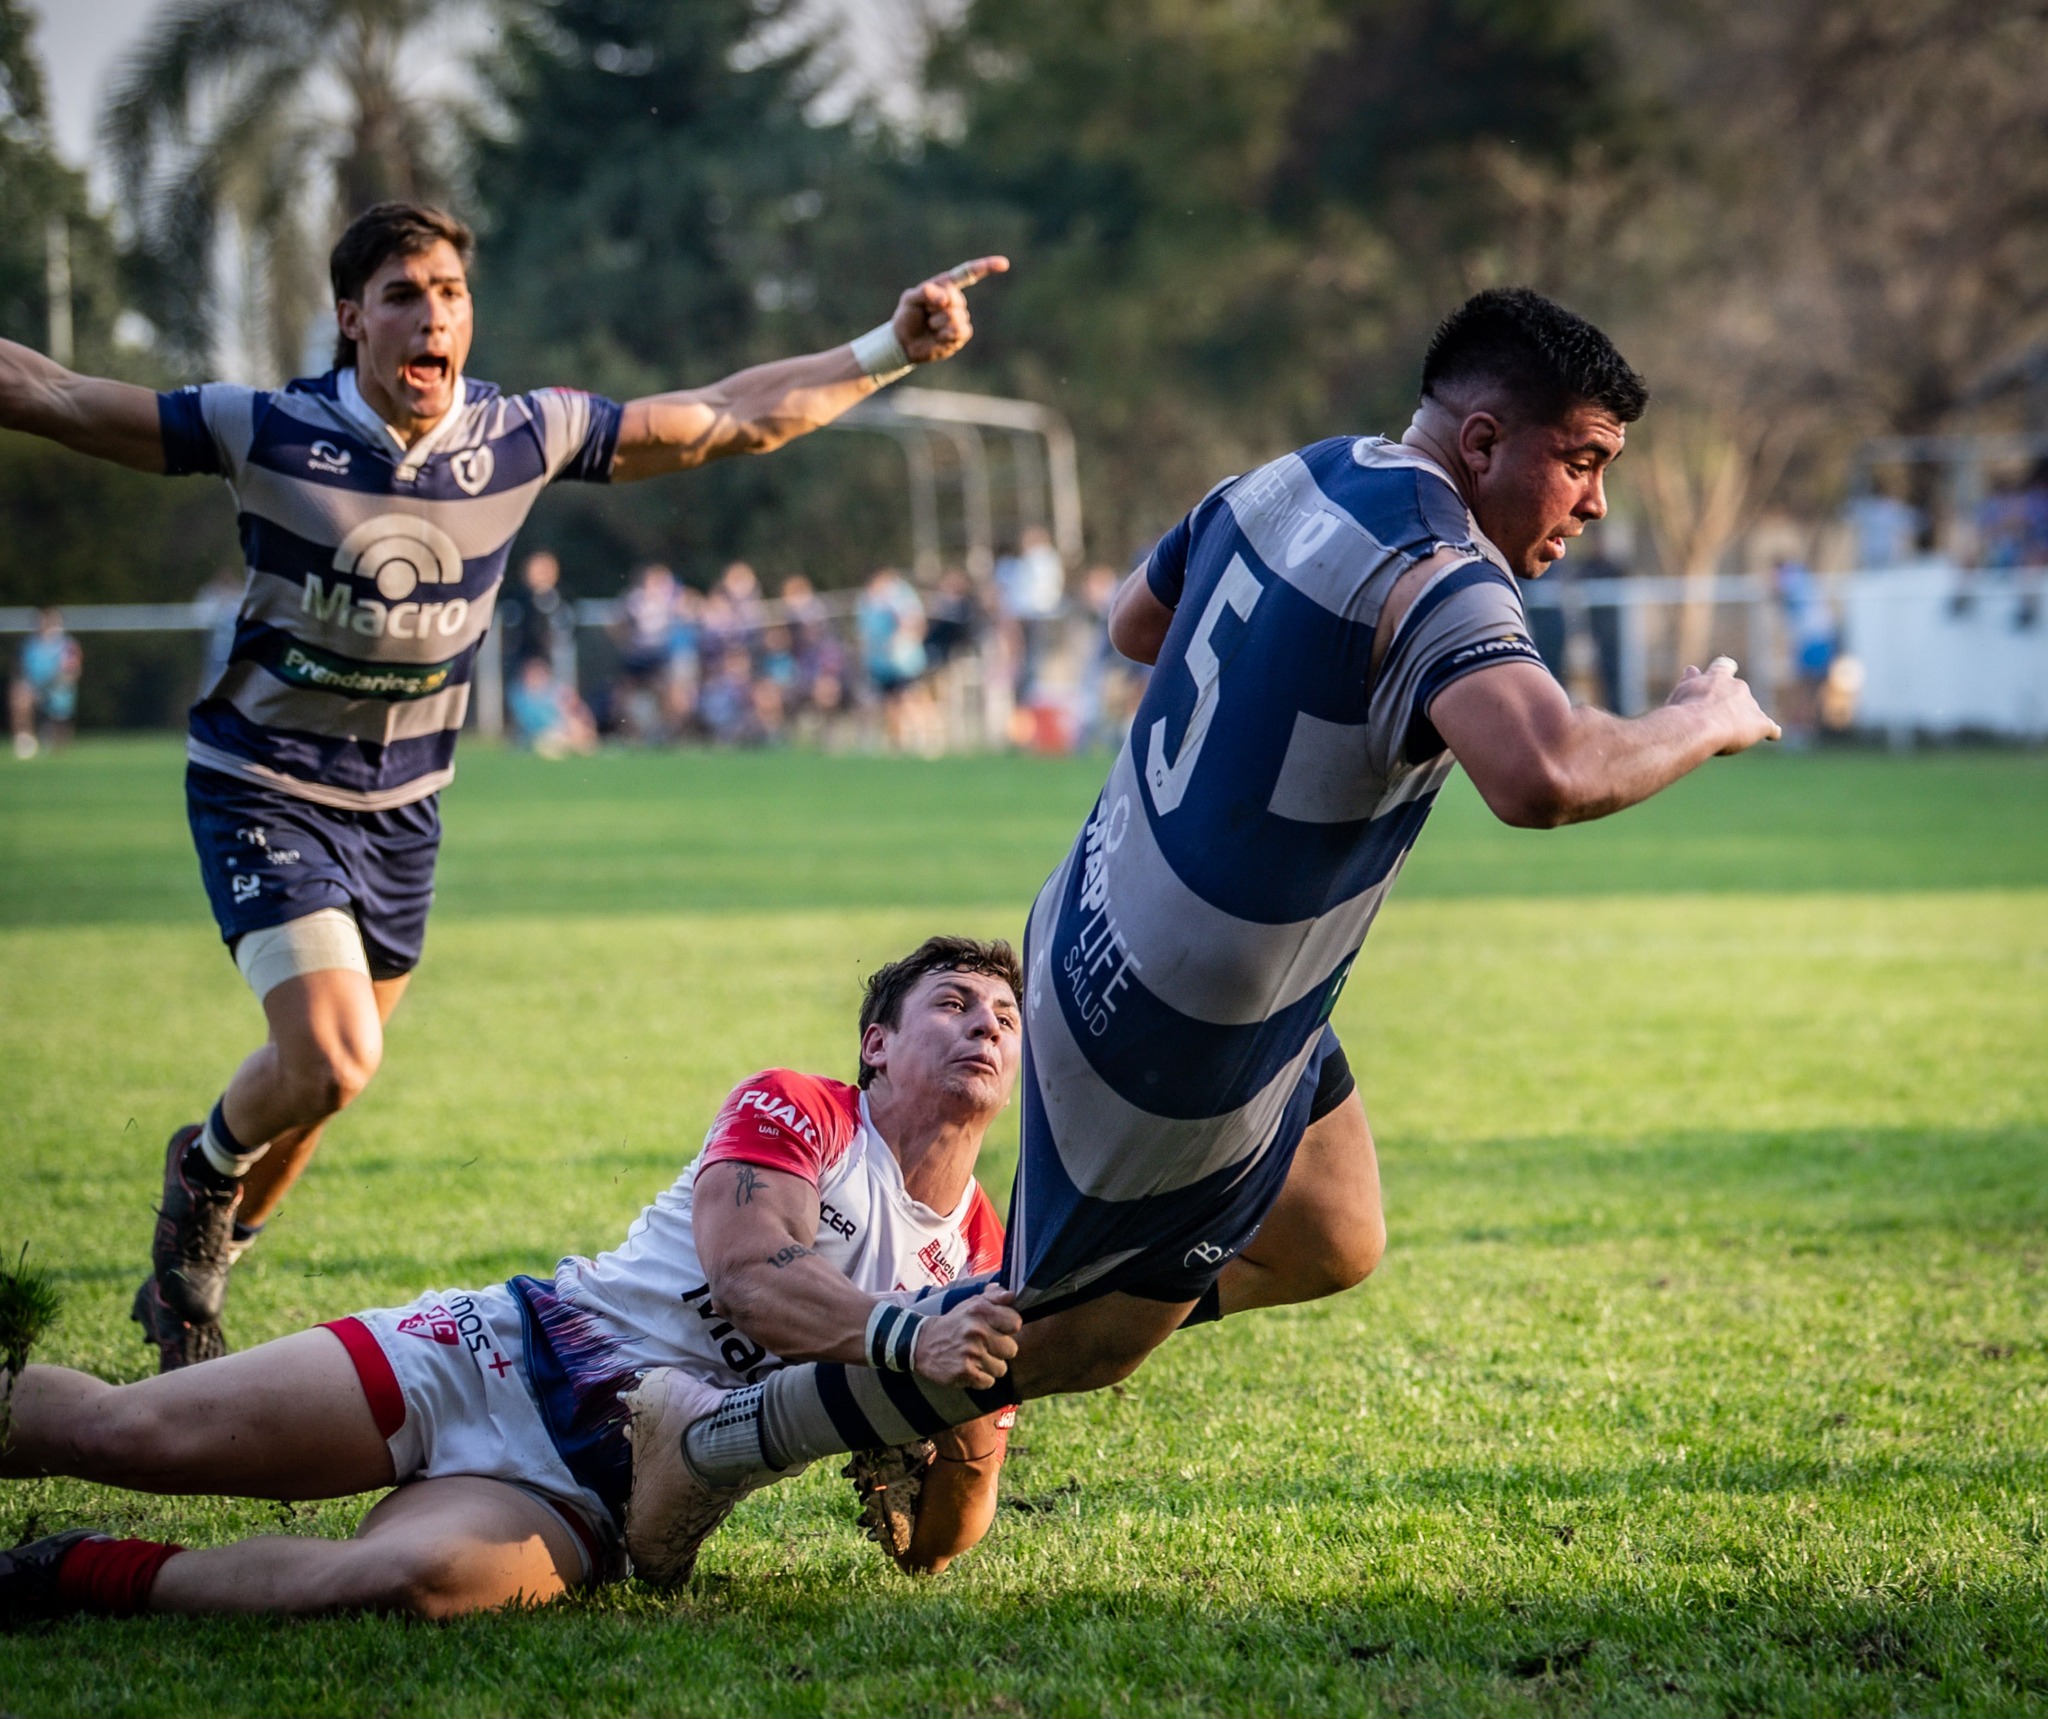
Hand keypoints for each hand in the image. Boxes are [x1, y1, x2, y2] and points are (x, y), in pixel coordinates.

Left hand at [891, 257, 1009, 364]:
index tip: (1004, 264)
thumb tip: (946, 299)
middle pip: (956, 300)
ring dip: (938, 323)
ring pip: (956, 317)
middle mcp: (957, 300)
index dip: (986, 267)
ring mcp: (961, 317)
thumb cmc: (908, 316)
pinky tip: (938, 336)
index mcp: (946, 285)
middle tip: (926, 313)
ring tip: (930, 326)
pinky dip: (946, 334)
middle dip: (936, 308)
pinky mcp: (962, 334)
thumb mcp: (910, 298)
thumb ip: (925, 292)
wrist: (906, 342)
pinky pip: (960, 331)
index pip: (969, 274)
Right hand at [913, 1287, 1020, 1388]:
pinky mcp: (965, 1372)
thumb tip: (1011, 1295)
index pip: (1015, 1323)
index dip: (1009, 1327)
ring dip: (990, 1366)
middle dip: (1000, 1350)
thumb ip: (995, 1296)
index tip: (999, 1328)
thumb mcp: (972, 1303)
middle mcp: (977, 1331)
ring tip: (976, 1357)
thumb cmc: (955, 1323)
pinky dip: (981, 1378)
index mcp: (980, 1310)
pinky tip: (970, 1368)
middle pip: (1011, 1349)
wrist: (923, 1343)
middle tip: (985, 1345)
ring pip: (1001, 1368)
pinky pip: (989, 1382)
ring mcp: (971, 1353)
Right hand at [1665, 656, 1781, 752]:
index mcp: (1717, 677)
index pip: (1724, 666)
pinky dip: (1771, 731)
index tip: (1726, 673)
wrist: (1696, 727)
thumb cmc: (1684, 710)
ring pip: (1752, 711)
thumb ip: (1690, 682)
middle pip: (1739, 691)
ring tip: (1728, 735)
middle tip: (1717, 717)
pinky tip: (1772, 735)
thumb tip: (1692, 670)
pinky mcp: (1761, 723)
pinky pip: (1771, 728)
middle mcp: (1737, 686)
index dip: (1725, 670)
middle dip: (1732, 702)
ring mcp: (1750, 705)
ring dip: (1744, 720)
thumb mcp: (1682, 691)